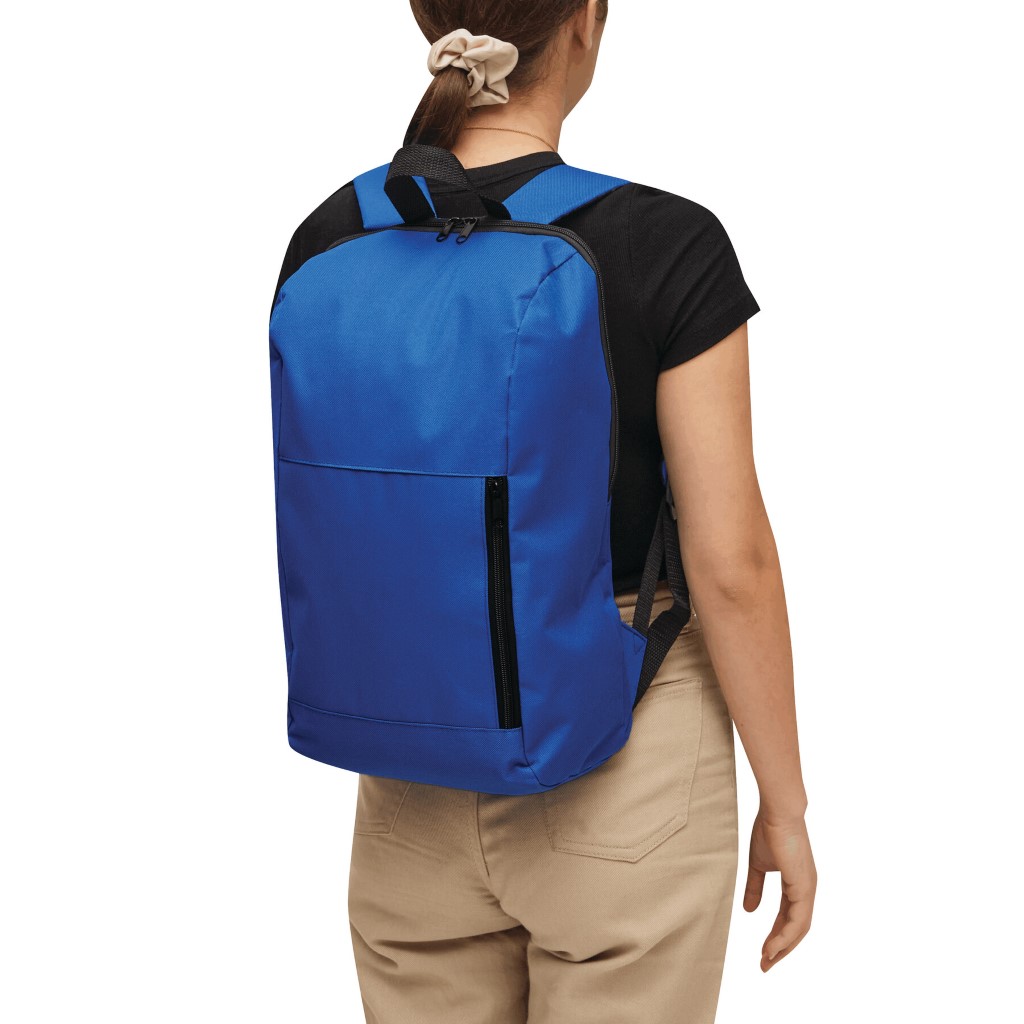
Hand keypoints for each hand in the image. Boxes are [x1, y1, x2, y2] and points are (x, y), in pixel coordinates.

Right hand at [743, 809, 815, 971]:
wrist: (777, 812)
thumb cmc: (768, 830)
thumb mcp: (758, 865)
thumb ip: (755, 888)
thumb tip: (749, 911)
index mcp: (796, 884)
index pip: (788, 918)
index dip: (776, 936)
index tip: (762, 952)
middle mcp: (805, 890)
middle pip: (796, 929)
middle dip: (781, 949)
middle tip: (765, 965)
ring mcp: (807, 889)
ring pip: (799, 929)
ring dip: (783, 948)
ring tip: (766, 960)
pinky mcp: (804, 887)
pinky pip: (797, 920)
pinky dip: (786, 937)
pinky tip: (773, 946)